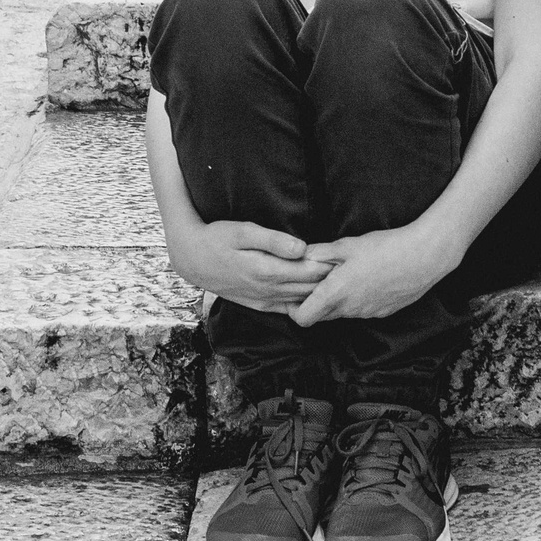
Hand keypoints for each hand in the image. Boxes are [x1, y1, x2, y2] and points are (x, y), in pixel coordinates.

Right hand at [166, 217, 332, 313]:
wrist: (191, 259)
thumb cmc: (217, 238)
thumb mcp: (244, 232)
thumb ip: (274, 240)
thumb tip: (302, 248)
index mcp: (267, 271)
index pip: (310, 271)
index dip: (330, 264)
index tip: (346, 256)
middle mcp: (267, 290)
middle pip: (309, 288)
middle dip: (330, 279)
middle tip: (349, 267)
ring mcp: (263, 300)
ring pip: (301, 300)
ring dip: (320, 292)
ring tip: (340, 280)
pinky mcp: (259, 304)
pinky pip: (288, 309)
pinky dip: (304, 303)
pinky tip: (317, 297)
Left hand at [291, 223, 462, 324]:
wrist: (424, 257)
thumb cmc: (386, 248)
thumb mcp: (349, 244)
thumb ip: (321, 252)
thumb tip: (302, 254)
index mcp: (336, 292)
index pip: (303, 318)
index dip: (294, 310)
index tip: (294, 297)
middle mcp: (350, 308)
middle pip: (321, 317)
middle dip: (316, 303)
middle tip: (318, 282)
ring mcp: (367, 313)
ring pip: (343, 313)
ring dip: (339, 301)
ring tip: (347, 277)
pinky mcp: (382, 312)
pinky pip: (362, 311)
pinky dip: (358, 300)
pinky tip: (368, 280)